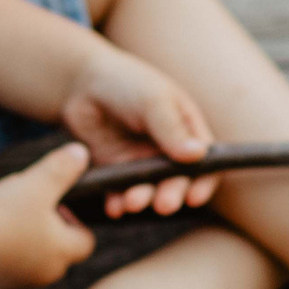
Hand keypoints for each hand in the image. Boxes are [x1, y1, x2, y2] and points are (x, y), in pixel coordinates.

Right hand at [0, 141, 96, 288]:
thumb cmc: (1, 213)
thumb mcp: (37, 182)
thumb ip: (63, 168)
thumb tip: (82, 153)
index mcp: (63, 252)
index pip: (86, 241)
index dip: (75, 221)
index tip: (54, 204)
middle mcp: (46, 275)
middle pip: (60, 253)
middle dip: (49, 232)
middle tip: (28, 210)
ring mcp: (19, 284)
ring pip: (32, 263)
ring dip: (25, 244)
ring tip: (5, 221)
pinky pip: (6, 271)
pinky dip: (2, 256)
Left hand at [59, 41, 220, 218]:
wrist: (82, 82)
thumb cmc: (127, 82)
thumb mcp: (153, 100)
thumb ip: (172, 129)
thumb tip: (199, 155)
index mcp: (187, 130)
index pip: (206, 162)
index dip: (203, 182)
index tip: (193, 197)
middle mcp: (168, 150)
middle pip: (177, 181)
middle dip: (171, 194)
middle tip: (163, 205)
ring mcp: (142, 161)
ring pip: (148, 189)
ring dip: (144, 199)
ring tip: (131, 203)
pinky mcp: (117, 170)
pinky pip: (120, 191)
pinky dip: (118, 202)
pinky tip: (114, 207)